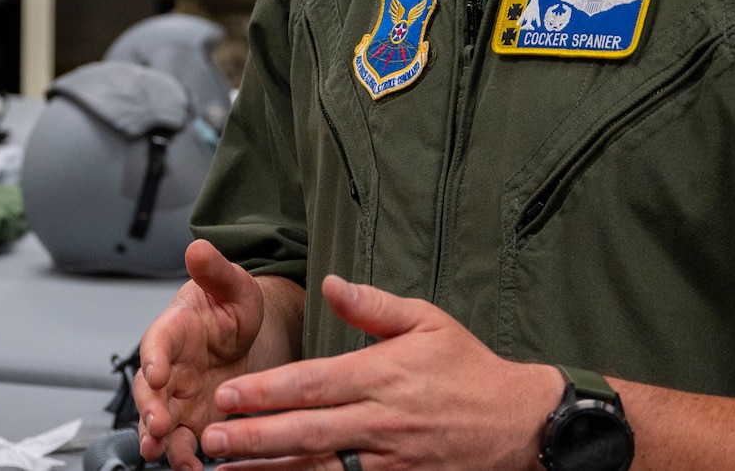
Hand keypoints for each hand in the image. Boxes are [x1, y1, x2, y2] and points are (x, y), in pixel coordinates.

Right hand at [135, 240, 269, 469]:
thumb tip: (198, 246)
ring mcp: (180, 397)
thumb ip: (215, 270)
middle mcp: (170, 366)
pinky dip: (183, 456)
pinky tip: (194, 468)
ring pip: (159, 422)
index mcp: (174, 330)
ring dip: (158, 439)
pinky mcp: (195, 420)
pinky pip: (183, 442)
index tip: (157, 373)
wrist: (248, 334)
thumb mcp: (232, 284)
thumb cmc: (233, 305)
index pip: (156, 341)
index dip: (154, 357)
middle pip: (148, 390)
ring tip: (163, 453)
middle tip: (158, 424)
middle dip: (149, 409)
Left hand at [199, 275, 560, 470]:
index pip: (312, 384)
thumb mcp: (428, 321)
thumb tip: (330, 283)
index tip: (229, 395)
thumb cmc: (469, 369)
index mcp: (381, 375)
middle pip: (308, 431)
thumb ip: (373, 305)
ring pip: (322, 468)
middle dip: (255, 438)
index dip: (267, 392)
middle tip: (212, 441)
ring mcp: (392, 459)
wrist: (522, 424)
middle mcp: (381, 420)